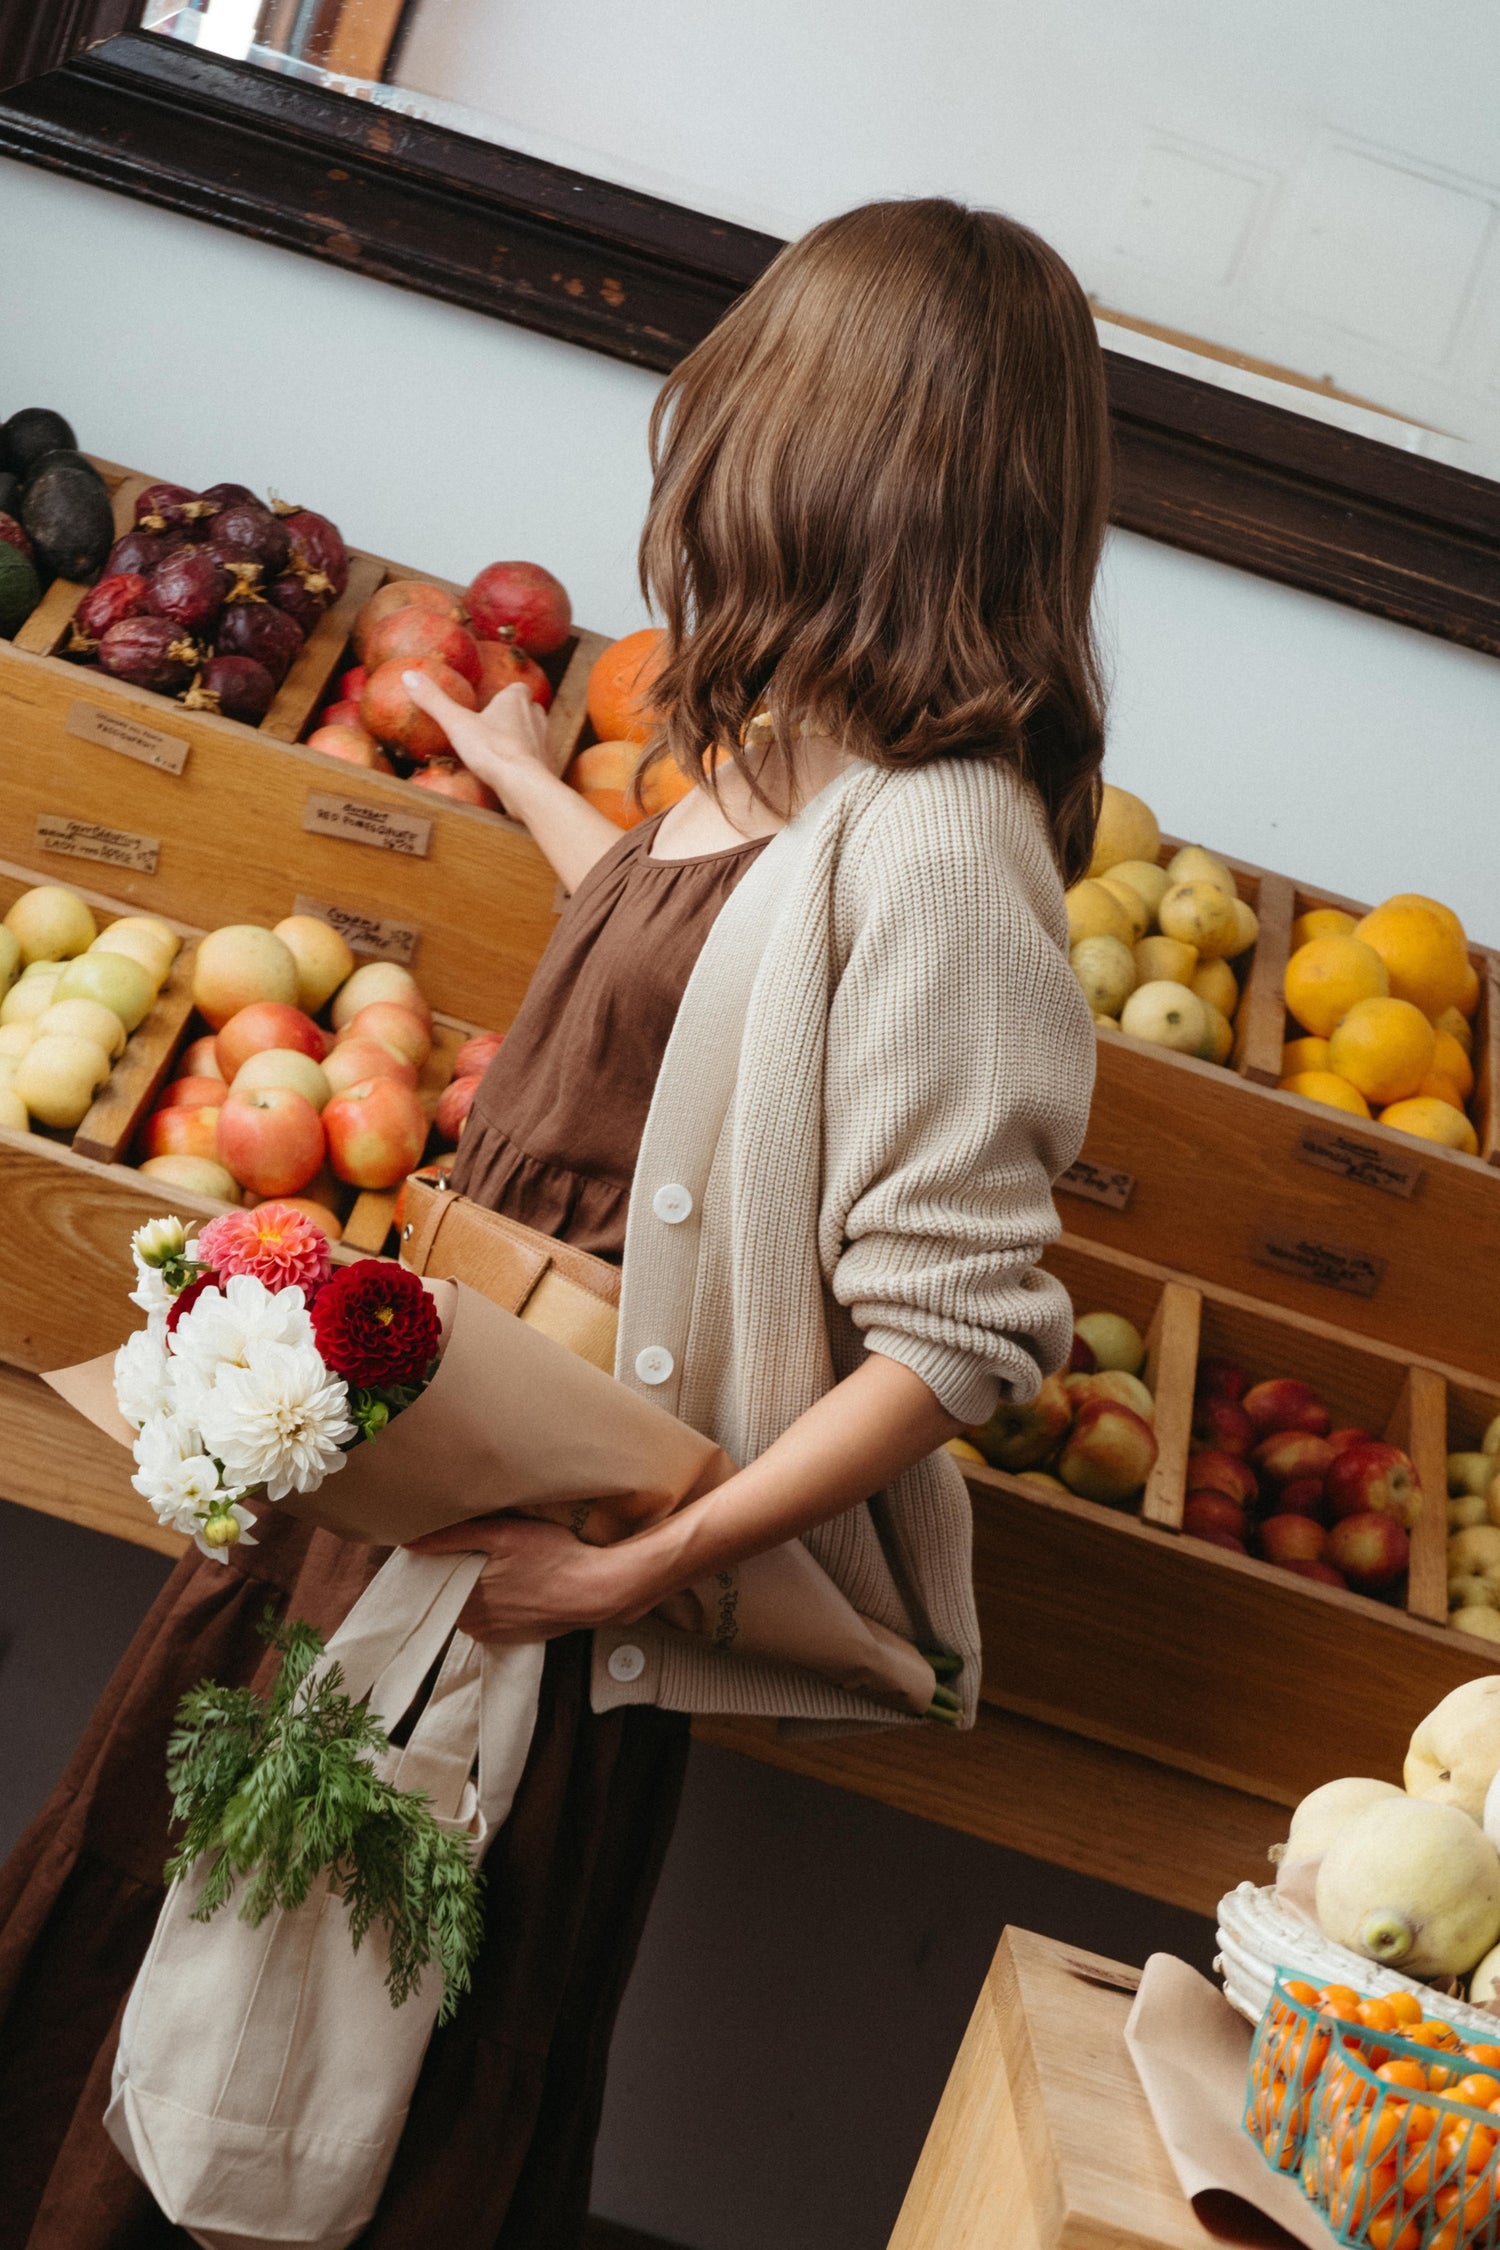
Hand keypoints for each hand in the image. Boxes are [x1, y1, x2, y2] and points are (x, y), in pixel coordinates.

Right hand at [402, 671, 551, 814]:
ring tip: (500, 748)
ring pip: (535, 733)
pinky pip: (536, 759)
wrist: (524, 785)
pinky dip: (526, 762)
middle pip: (528, 709)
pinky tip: (511, 772)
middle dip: (516, 715)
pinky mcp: (548, 765)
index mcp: (516, 699)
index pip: (517, 688)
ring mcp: (545, 741)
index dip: (507, 694)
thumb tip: (409, 675)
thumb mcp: (456, 723)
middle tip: (494, 724)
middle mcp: (536, 716)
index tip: (493, 701)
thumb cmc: (491, 749)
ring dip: (522, 738)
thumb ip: (434, 700)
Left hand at [406, 1513, 661, 1643]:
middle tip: (474, 1547)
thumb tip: (408, 1540)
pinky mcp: (515, 1636)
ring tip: (494, 1563)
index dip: (435, 1560)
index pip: (432, 1582)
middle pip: (450, 1594)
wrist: (596, 1591)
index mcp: (465, 1601)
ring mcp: (495, 1633)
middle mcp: (474, 1624)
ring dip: (474, 1588)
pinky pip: (490, 1617)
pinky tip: (511, 1582)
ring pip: (470, 1607)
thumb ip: (453, 1537)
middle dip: (455, 1573)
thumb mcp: (502, 1534)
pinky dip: (493, 1601)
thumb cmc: (552, 1558)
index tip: (441, 1542)